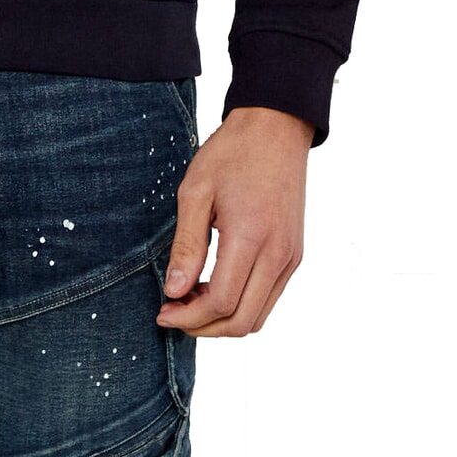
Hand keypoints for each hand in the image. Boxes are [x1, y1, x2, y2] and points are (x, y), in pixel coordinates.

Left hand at [155, 106, 314, 337]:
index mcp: (251, 238)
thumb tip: (173, 291)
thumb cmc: (232, 154)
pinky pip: (269, 297)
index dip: (188, 316)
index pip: (221, 301)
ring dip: (223, 319)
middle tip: (172, 313)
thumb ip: (186, 245)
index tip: (162, 312)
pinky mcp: (294, 254)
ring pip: (259, 316)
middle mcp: (278, 255)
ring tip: (190, 300)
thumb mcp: (195, 191)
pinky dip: (242, 304)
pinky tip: (214, 286)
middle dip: (203, 327)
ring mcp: (290, 257)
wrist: (276, 129)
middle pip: (242, 320)